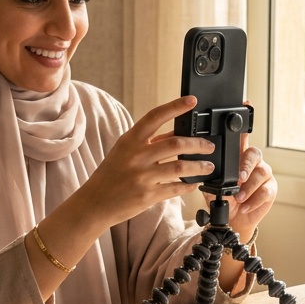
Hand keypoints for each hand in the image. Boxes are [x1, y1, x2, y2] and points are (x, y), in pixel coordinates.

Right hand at [74, 96, 215, 228]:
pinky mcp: (148, 195)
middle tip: (209, 146)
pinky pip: (176, 188)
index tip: (192, 101)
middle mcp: (136, 156)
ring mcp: (142, 176)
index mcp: (130, 140)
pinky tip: (195, 183)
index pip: (155, 117)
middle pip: (176, 143)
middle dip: (199, 144)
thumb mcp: (124, 151)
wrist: (95, 202)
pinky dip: (189, 185)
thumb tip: (176, 132)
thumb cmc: (110, 175)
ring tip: (208, 166)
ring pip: (181, 167)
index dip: (175, 106)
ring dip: (199, 166)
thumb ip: (149, 142)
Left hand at [211, 144, 275, 243]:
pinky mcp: (271, 189)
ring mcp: (263, 175)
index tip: (241, 133)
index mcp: (238, 159)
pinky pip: (266, 190)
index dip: (243, 136)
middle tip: (239, 178)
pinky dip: (255, 200)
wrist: (233, 220)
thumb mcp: (215, 190)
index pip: (241, 143)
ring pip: (261, 172)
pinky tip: (245, 206)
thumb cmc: (225, 200)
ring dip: (249, 186)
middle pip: (254, 154)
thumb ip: (214, 180)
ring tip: (239, 198)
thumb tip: (210, 173)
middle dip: (246, 165)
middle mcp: (253, 163)